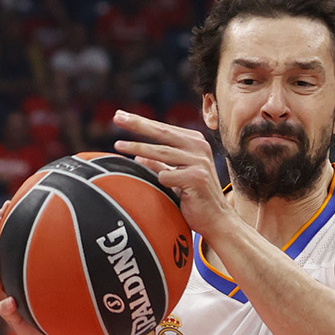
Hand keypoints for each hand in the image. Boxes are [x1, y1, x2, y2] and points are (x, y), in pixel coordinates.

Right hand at [0, 204, 54, 334]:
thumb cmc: (50, 304)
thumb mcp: (56, 280)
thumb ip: (61, 263)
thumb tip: (87, 234)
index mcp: (14, 271)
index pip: (5, 243)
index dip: (3, 225)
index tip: (7, 204)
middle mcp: (5, 283)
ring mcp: (6, 300)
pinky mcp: (13, 320)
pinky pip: (8, 312)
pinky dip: (7, 307)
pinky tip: (9, 301)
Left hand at [112, 110, 232, 239]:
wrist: (216, 219)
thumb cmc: (195, 197)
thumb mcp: (176, 175)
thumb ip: (161, 164)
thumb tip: (138, 157)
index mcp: (196, 143)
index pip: (164, 129)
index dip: (141, 122)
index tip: (120, 115)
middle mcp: (200, 148)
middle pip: (163, 133)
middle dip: (138, 124)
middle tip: (117, 117)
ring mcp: (200, 162)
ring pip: (162, 152)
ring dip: (138, 147)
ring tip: (118, 145)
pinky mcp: (198, 178)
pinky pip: (166, 176)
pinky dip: (159, 181)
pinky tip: (165, 188)